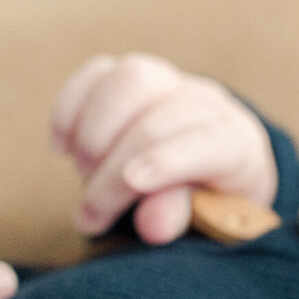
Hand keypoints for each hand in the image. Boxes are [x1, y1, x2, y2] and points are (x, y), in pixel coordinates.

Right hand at [51, 53, 278, 245]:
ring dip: (94, 130)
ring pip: (131, 80)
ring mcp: (167, 83)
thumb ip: (181, 219)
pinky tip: (62, 147)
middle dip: (115, 172)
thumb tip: (151, 225)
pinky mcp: (128, 76)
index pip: (210, 142)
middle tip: (90, 216)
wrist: (206, 170)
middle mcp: (205, 103)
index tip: (132, 183)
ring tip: (83, 172)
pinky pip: (96, 73)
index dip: (169, 159)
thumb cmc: (207, 203)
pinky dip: (70, 108)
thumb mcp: (205, 222)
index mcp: (236, 142)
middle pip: (158, 120)